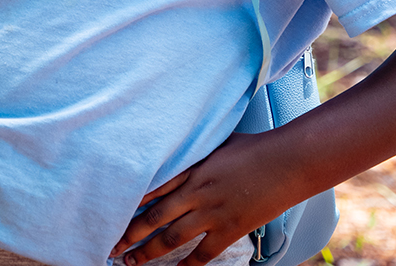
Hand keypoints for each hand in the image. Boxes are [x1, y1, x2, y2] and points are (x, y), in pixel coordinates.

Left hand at [111, 132, 298, 265]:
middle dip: (129, 234)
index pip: (150, 188)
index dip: (128, 203)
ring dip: (149, 252)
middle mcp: (196, 192)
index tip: (109, 211)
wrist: (287, 161)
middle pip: (154, 217)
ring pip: (171, 238)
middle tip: (110, 246)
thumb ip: (194, 150)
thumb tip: (177, 146)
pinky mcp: (230, 229)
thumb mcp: (216, 142)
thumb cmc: (253, 147)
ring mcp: (212, 213)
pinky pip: (203, 254)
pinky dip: (187, 265)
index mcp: (190, 169)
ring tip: (130, 262)